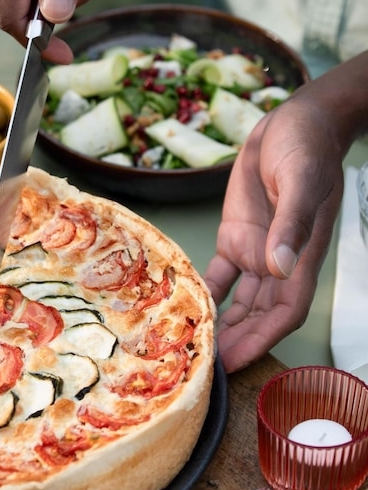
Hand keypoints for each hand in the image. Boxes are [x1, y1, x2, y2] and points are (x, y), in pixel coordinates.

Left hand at [205, 94, 345, 372]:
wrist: (293, 122)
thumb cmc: (307, 150)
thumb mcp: (301, 183)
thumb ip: (291, 225)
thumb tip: (280, 265)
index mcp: (300, 257)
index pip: (285, 313)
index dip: (263, 340)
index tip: (236, 362)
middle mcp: (278, 262)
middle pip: (258, 316)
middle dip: (235, 342)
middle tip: (202, 368)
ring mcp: (255, 249)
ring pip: (237, 300)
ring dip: (219, 324)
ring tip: (192, 348)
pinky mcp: (235, 233)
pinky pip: (218, 270)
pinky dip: (203, 288)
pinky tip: (182, 304)